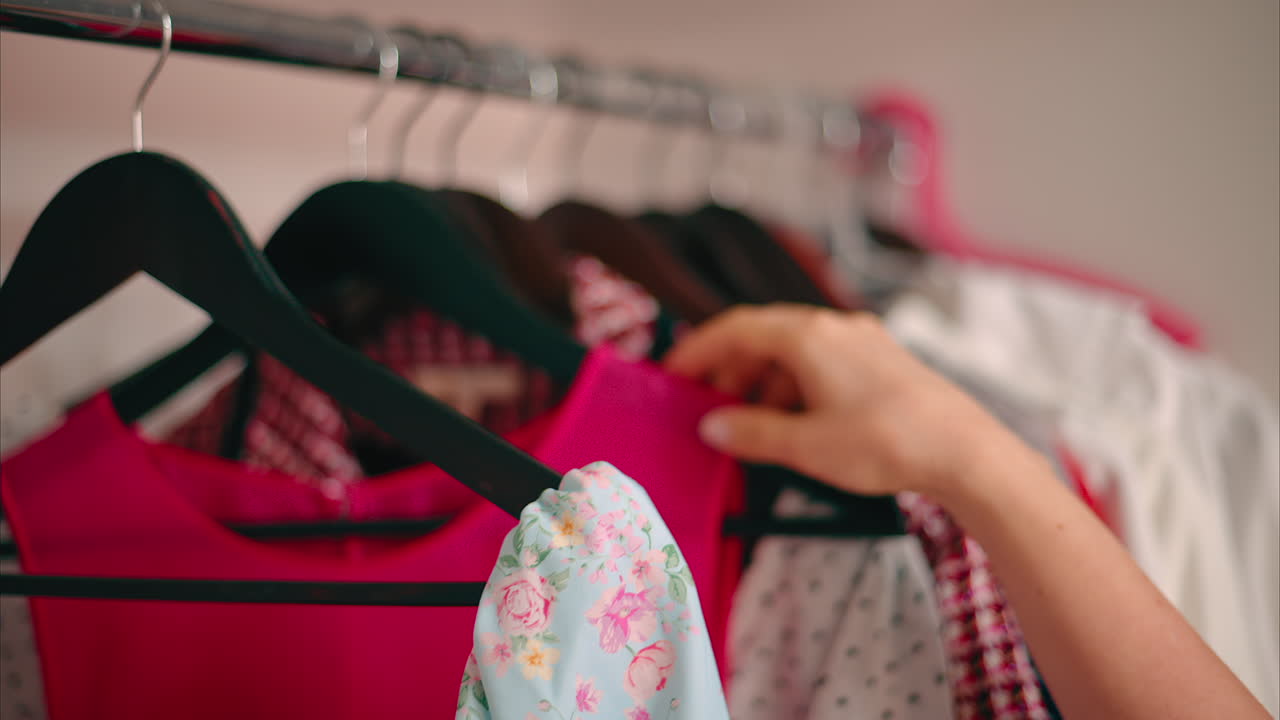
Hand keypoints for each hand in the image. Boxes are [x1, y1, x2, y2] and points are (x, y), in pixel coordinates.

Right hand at [664, 304, 1030, 498]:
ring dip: (763, 383)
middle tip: (709, 409)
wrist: (966, 452)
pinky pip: (822, 363)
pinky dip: (795, 387)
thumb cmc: (886, 443)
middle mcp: (834, 327)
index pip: (734, 328)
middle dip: (730, 371)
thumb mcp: (806, 446)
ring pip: (794, 351)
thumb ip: (751, 433)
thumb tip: (712, 426)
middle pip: (763, 336)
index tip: (671, 375)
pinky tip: (796, 423)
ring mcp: (862, 342)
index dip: (697, 350)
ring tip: (752, 425)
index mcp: (807, 336)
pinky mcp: (882, 362)